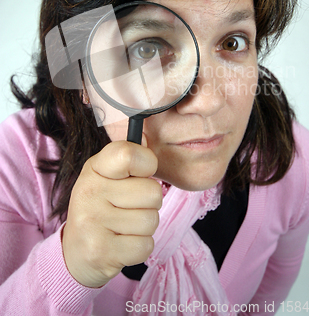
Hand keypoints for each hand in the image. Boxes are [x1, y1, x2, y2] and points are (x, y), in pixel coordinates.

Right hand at [62, 137, 161, 287]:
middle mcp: (89, 191)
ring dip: (144, 228)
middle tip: (129, 208)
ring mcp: (92, 222)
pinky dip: (140, 248)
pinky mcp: (100, 251)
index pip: (129, 154)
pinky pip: (145, 245)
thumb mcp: (107, 177)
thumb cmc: (101, 208)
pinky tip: (121, 244)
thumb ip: (129, 160)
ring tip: (123, 227)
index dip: (147, 164)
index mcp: (94, 168)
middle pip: (152, 191)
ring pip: (151, 220)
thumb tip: (146, 137)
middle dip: (149, 204)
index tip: (140, 174)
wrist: (75, 253)